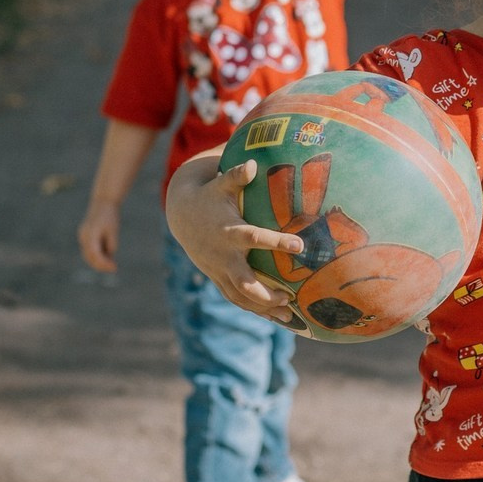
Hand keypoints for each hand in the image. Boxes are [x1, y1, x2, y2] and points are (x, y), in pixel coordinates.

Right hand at [78, 199, 120, 272]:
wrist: (103, 202)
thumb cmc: (110, 216)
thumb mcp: (114, 231)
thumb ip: (111, 244)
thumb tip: (109, 257)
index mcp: (91, 234)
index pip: (95, 255)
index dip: (104, 264)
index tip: (114, 268)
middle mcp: (84, 237)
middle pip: (90, 257)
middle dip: (101, 265)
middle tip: (114, 268)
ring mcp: (82, 236)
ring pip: (88, 254)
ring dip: (98, 261)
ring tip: (111, 264)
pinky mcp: (84, 236)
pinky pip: (89, 249)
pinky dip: (97, 254)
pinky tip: (107, 256)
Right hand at [165, 156, 304, 323]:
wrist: (182, 216)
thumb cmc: (210, 196)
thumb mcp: (221, 183)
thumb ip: (236, 175)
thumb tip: (252, 163)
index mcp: (228, 231)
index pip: (254, 239)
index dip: (276, 242)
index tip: (300, 245)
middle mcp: (223, 256)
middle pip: (243, 283)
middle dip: (266, 294)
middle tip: (291, 297)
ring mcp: (219, 271)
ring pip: (239, 297)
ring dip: (263, 308)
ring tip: (290, 316)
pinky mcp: (218, 278)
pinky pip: (236, 299)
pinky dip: (254, 310)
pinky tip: (276, 318)